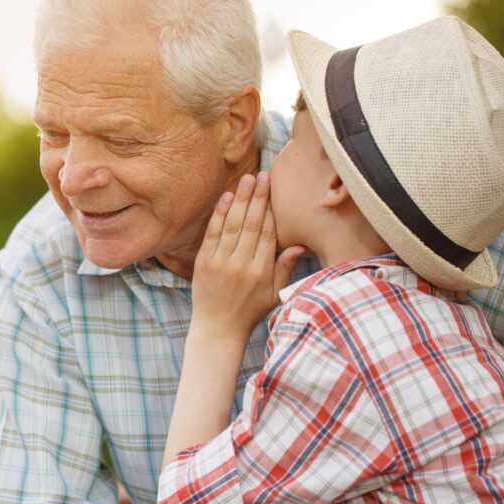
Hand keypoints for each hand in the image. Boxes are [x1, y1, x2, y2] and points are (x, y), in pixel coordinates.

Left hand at [191, 172, 304, 343]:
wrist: (218, 328)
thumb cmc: (250, 312)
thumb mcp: (275, 295)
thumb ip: (286, 269)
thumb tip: (300, 245)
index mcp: (262, 271)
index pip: (269, 233)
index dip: (272, 210)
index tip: (276, 190)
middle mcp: (241, 264)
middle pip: (252, 224)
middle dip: (259, 198)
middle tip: (264, 175)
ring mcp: (221, 262)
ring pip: (233, 225)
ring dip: (241, 200)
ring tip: (248, 179)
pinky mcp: (204, 262)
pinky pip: (213, 233)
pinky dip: (220, 214)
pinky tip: (228, 197)